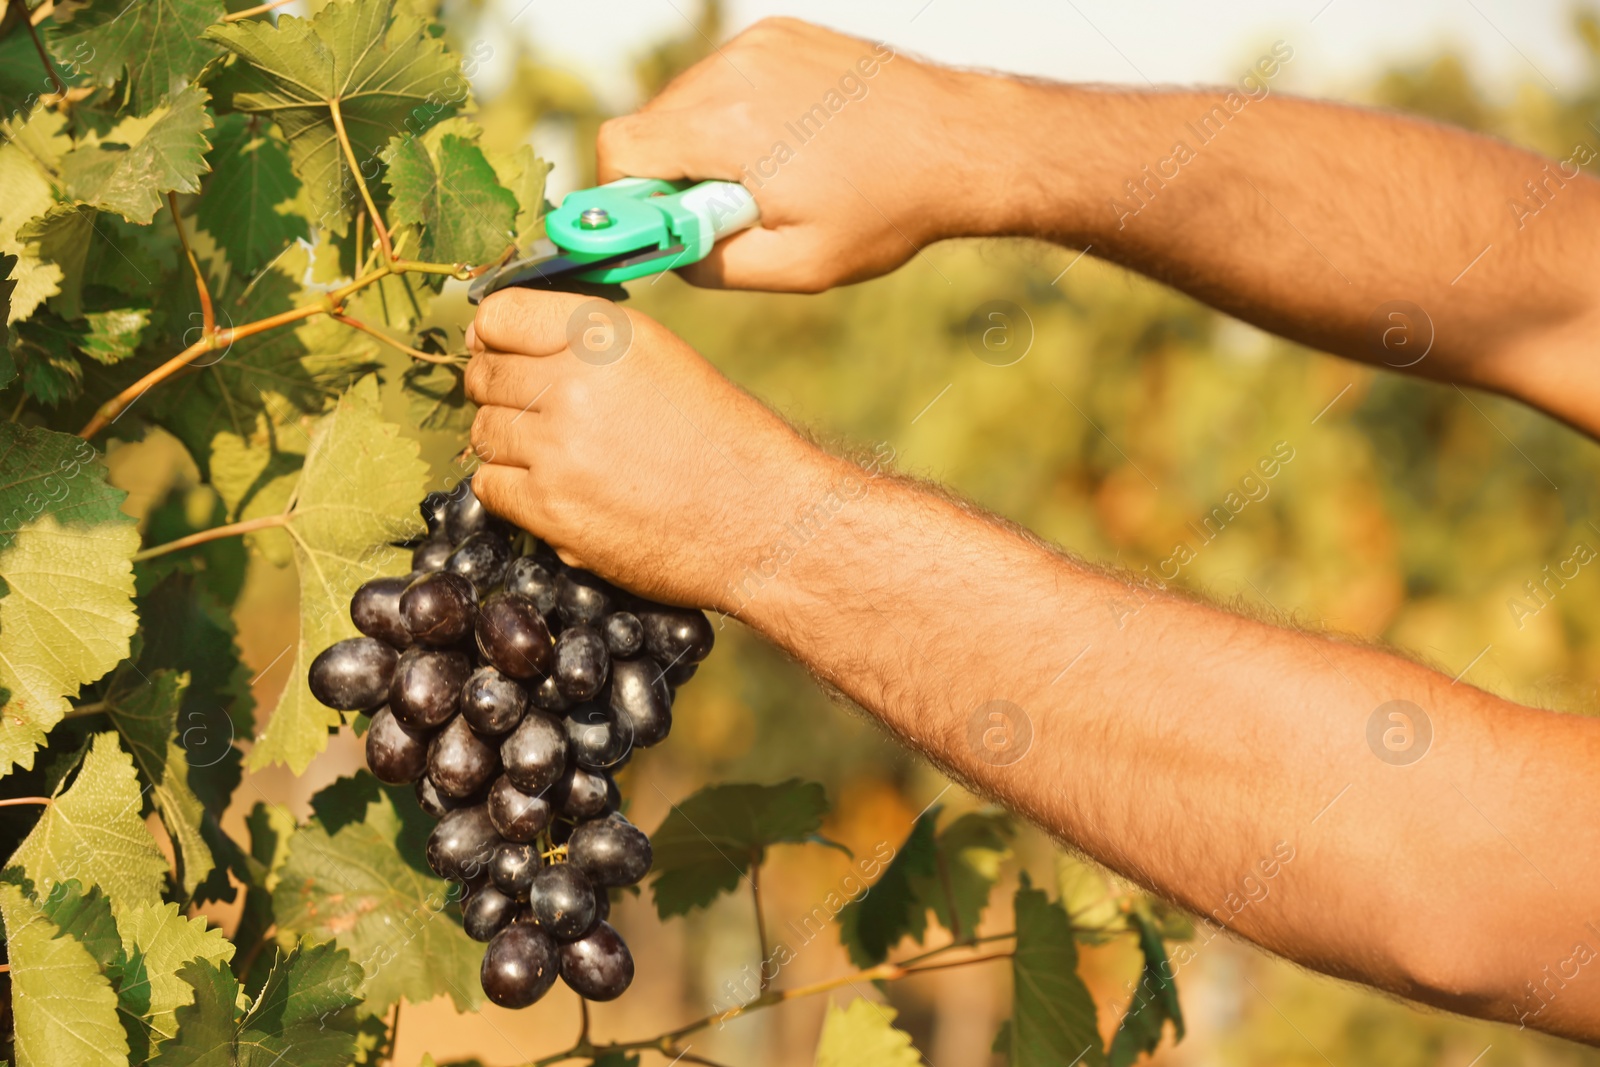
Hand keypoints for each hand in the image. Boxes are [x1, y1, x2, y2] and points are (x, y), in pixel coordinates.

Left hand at [464, 288, 834, 607]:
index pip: (500, 315)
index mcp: (606, 332)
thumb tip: (512, 345)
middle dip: (498, 392)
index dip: (492, 337)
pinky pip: (489, 486)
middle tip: (528, 413)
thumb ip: (591, 345)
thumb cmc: (725, 441)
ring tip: (550, 456)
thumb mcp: (663, 360)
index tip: (496, 352)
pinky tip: (548, 491)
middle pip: (486, 375)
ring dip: (506, 444)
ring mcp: (557, 446)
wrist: (763, 519)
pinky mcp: (551, 507)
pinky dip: (509, 490)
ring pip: (484, 432)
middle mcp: (575, 380)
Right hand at [596, 17, 1018, 291]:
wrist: (961, 143)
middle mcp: (733, 68)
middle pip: (650, 123)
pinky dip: (739, 112)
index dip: (626, 197)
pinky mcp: (781, 32)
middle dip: (673, 174)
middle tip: (734, 209)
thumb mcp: (797, 266)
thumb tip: (664, 251)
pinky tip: (793, 141)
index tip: (664, 223)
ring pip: (686, 100)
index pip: (619, 149)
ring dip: (707, 143)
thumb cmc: (887, 210)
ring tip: (775, 174)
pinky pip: (726, 77)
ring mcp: (759, 43)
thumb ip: (711, 265)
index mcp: (726, 124)